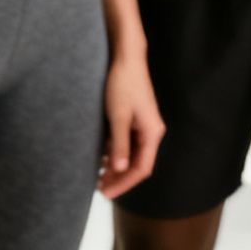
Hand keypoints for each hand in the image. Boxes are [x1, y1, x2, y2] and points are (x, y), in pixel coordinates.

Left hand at [97, 54, 163, 198]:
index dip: (125, 183)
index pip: (142, 168)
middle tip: (99, 188)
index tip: (107, 193)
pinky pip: (126, 142)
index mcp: (152, 133)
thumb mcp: (118, 117)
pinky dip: (115, 152)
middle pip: (137, 163)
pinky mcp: (134, 119)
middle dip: (119, 178)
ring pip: (131, 154)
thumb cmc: (123, 84)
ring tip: (98, 176)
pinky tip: (101, 158)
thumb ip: (120, 144)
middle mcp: (151, 131)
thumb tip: (119, 170)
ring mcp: (143, 125)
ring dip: (116, 166)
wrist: (126, 58)